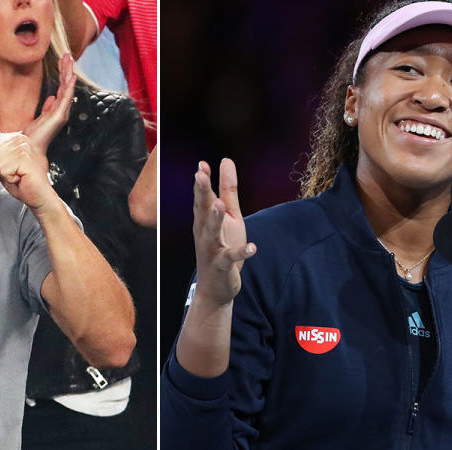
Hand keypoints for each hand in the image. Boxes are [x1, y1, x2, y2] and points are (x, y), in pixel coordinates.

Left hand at [0, 134, 57, 213]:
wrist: (39, 196)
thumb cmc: (25, 185)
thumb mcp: (2, 173)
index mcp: (16, 141)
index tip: (12, 169)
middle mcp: (21, 141)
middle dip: (1, 170)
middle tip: (16, 174)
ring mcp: (23, 148)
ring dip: (6, 175)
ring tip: (19, 176)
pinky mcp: (24, 158)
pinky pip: (3, 170)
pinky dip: (10, 179)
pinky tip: (21, 178)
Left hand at [22, 53, 76, 155]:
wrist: (29, 148)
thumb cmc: (32, 136)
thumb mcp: (38, 118)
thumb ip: (46, 107)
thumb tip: (51, 97)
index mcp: (56, 109)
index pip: (61, 88)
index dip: (62, 73)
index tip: (62, 60)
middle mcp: (61, 110)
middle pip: (66, 85)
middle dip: (66, 69)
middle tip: (67, 54)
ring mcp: (61, 113)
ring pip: (67, 89)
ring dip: (68, 73)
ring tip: (69, 59)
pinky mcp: (59, 116)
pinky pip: (66, 98)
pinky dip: (69, 87)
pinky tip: (71, 77)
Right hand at [192, 159, 255, 305]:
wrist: (214, 288)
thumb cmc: (220, 247)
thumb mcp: (229, 215)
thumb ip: (227, 189)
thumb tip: (226, 160)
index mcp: (204, 219)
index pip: (202, 197)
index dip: (202, 181)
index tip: (201, 164)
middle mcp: (204, 232)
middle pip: (202, 210)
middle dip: (201, 193)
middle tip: (199, 175)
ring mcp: (211, 249)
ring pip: (212, 233)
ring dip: (215, 219)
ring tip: (219, 205)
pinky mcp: (221, 266)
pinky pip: (230, 258)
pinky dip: (241, 253)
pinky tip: (252, 247)